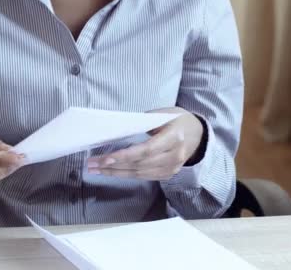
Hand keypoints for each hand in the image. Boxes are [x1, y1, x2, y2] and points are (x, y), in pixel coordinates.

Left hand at [87, 107, 203, 180]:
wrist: (198, 133)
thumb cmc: (177, 119)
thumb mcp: (163, 113)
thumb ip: (143, 122)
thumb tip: (118, 130)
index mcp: (174, 137)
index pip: (146, 150)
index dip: (125, 156)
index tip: (105, 159)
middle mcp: (175, 155)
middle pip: (140, 164)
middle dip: (113, 166)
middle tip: (92, 164)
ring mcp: (172, 168)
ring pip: (140, 173)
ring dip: (116, 172)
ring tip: (96, 169)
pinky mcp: (168, 174)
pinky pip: (144, 176)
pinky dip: (127, 174)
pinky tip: (112, 171)